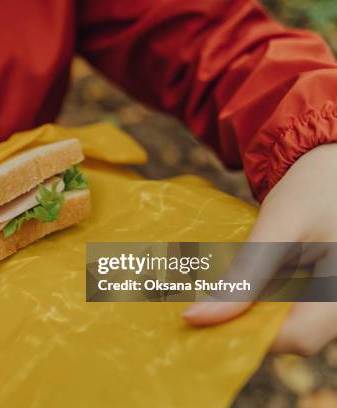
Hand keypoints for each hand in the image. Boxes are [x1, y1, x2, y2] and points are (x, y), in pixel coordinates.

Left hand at [183, 144, 336, 355]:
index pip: (299, 338)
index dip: (253, 334)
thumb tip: (196, 317)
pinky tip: (242, 284)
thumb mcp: (277, 230)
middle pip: (295, 334)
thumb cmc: (313, 189)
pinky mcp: (325, 289)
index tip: (212, 317)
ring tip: (222, 292)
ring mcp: (335, 297)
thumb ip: (244, 277)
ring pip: (293, 322)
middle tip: (208, 306)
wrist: (332, 165)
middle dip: (250, 324)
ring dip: (256, 312)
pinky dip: (265, 299)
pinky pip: (295, 306)